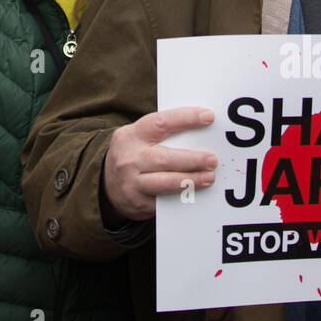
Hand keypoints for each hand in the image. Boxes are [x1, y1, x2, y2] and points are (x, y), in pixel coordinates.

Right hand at [102, 107, 217, 221]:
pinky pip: (165, 201)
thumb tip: (200, 129)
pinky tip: (195, 193)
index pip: (161, 122)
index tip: (208, 116)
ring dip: (191, 180)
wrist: (107, 184)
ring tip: (209, 177)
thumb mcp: (139, 138)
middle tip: (212, 159)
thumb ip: (162, 134)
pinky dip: (182, 197)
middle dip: (192, 159)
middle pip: (165, 158)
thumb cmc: (133, 155)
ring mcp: (132, 183)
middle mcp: (130, 158)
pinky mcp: (139, 203)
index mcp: (132, 135)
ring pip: (166, 182)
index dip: (186, 118)